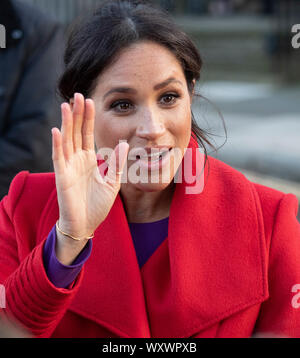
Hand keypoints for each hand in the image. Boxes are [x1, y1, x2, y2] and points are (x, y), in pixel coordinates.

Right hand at [51, 93, 128, 239]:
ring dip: (66, 123)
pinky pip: (59, 158)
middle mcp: (77, 160)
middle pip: (75, 132)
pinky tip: (57, 130)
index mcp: (89, 160)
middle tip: (77, 95)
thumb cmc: (98, 205)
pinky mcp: (62, 177)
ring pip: (66, 140)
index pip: (87, 134)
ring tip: (66, 105)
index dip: (88, 118)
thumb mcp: (112, 182)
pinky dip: (57, 144)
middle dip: (76, 114)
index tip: (89, 101)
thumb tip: (124, 144)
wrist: (86, 224)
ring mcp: (68, 167)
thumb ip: (117, 163)